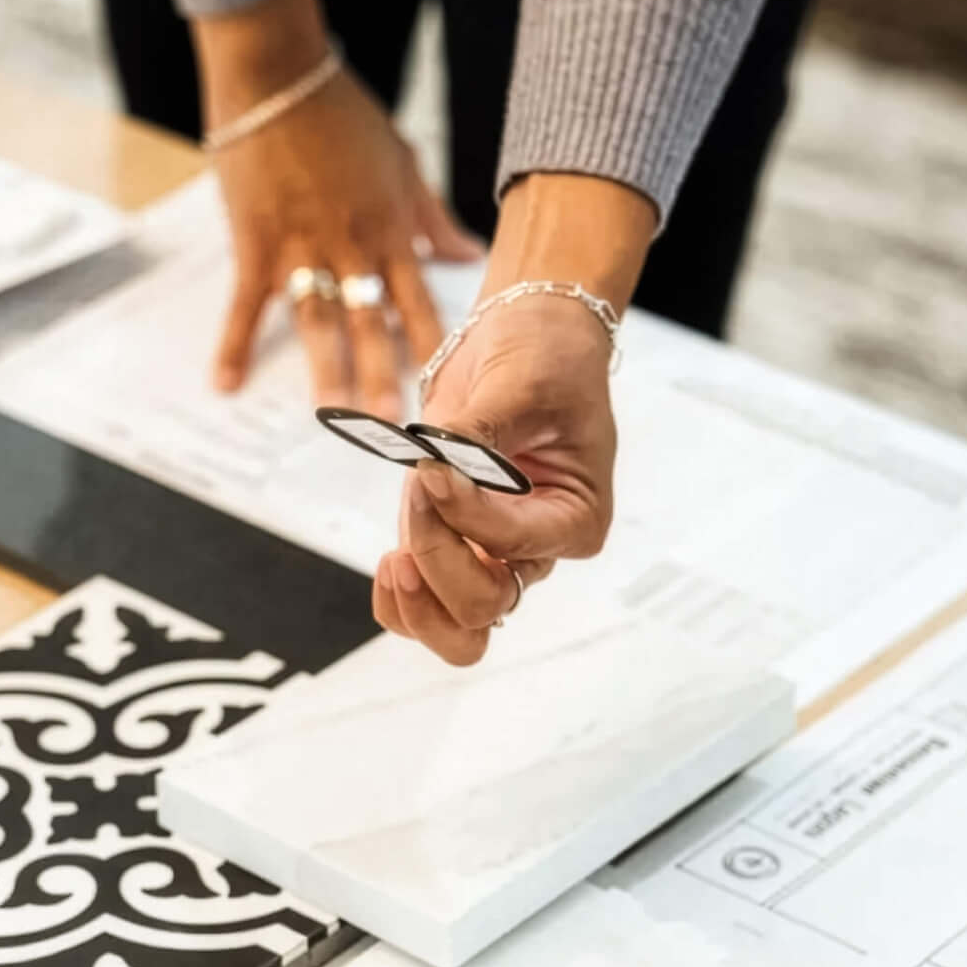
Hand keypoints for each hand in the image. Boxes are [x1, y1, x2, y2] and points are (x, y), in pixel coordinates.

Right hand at [196, 0, 479, 417]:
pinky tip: (224, 385)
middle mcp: (351, 246)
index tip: (448, 390)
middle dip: (383, 375)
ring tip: (330, 415)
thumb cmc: (344, 114)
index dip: (434, 348)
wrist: (278, 75)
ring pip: (318, 320)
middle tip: (396, 427)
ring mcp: (301, 247)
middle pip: (372, 322)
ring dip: (324, 370)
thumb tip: (471, 255)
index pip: (421, 301)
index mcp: (391, 229)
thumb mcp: (403, 162)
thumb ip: (433, 217)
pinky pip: (245, 304)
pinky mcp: (255, 243)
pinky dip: (232, 345)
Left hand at [373, 294, 616, 665]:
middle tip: (419, 495)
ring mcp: (490, 553)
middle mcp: (535, 549)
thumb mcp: (521, 387)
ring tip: (396, 559)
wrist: (526, 339)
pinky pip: (424, 607)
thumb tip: (431, 474)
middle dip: (439, 560)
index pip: (515, 544)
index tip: (434, 462)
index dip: (464, 513)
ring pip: (458, 627)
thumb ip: (475, 437)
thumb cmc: (545, 360)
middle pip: (486, 605)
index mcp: (575, 520)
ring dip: (419, 603)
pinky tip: (391, 563)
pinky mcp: (450, 543)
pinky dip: (400, 602)